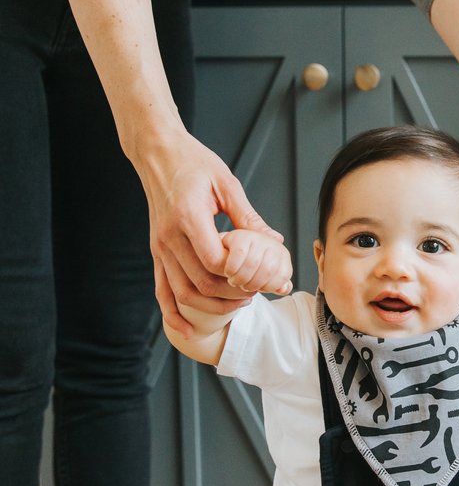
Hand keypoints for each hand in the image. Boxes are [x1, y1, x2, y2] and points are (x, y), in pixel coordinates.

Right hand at [136, 129, 292, 336]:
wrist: (157, 153)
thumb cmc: (194, 163)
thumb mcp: (226, 183)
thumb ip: (249, 217)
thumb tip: (275, 243)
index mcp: (188, 217)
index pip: (215, 261)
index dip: (238, 275)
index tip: (259, 275)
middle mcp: (169, 237)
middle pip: (202, 283)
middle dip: (232, 295)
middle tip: (257, 294)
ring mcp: (159, 248)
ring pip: (184, 294)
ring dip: (213, 307)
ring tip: (239, 304)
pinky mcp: (156, 254)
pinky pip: (161, 292)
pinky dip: (174, 316)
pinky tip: (190, 332)